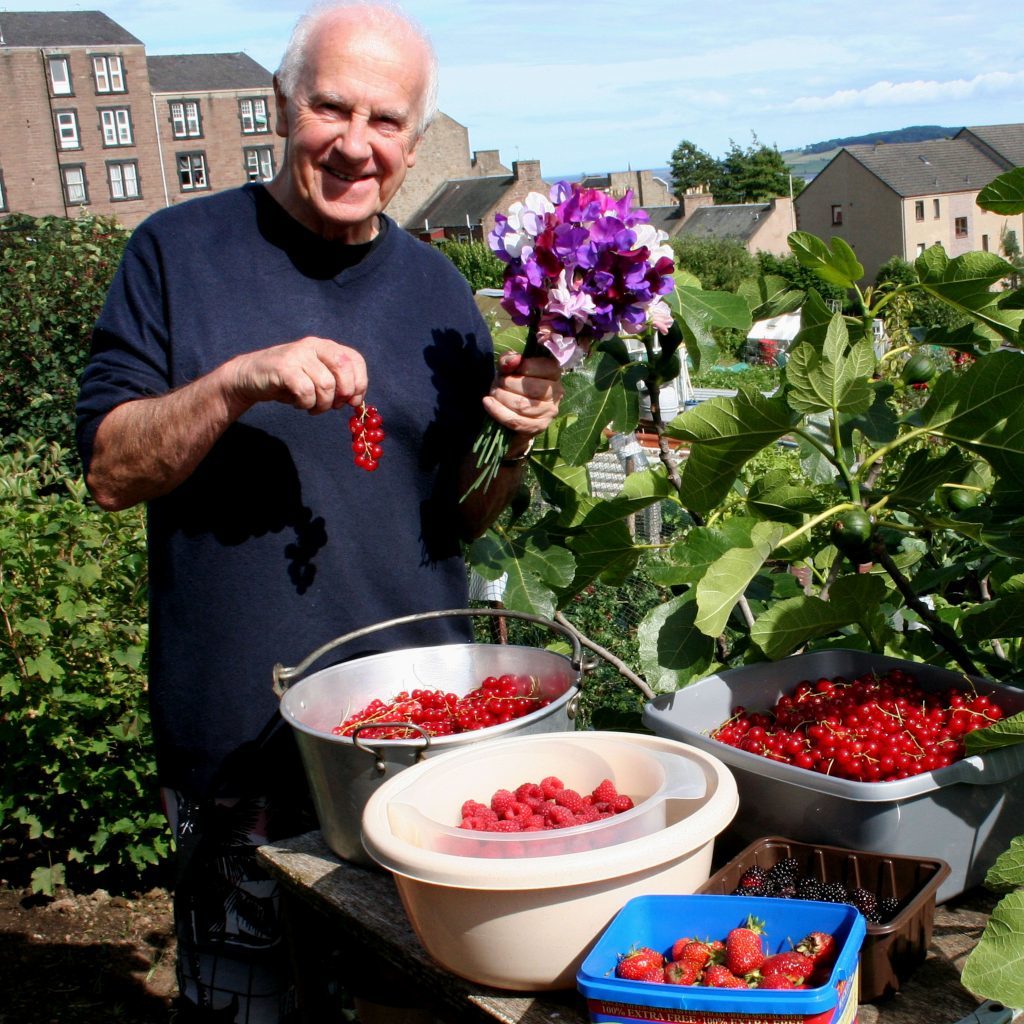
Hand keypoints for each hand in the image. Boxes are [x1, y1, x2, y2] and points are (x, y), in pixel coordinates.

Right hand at [225, 337, 367, 414]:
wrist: (249, 377)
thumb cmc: (287, 381)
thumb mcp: (316, 378)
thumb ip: (336, 384)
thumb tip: (356, 400)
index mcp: (325, 347)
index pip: (354, 359)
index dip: (360, 382)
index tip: (354, 400)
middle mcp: (313, 346)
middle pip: (344, 367)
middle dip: (345, 392)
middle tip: (334, 406)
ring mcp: (297, 355)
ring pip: (326, 384)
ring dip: (323, 404)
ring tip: (312, 407)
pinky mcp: (283, 368)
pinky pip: (306, 391)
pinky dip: (306, 404)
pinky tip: (299, 404)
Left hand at [482, 351, 563, 438]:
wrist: (511, 415)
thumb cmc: (512, 387)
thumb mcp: (509, 370)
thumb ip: (509, 360)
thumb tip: (514, 360)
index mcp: (553, 373)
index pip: (542, 366)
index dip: (521, 367)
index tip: (508, 370)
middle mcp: (556, 392)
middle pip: (531, 387)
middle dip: (507, 383)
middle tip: (497, 384)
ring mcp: (549, 411)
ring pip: (522, 405)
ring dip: (501, 397)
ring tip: (493, 394)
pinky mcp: (538, 427)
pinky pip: (516, 421)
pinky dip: (498, 411)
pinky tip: (488, 403)